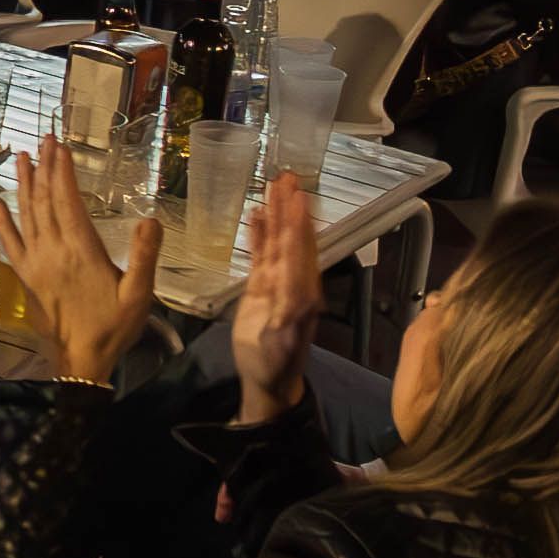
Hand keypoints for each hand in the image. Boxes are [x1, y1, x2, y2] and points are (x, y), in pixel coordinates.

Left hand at [0, 143, 164, 387]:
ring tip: (22, 158)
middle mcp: (52, 252)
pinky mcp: (25, 277)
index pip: (67, 201)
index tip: (61, 147)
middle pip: (44, 201)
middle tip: (45, 140)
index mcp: (80, 251)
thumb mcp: (139, 294)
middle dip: (44, 168)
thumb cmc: (113, 327)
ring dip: (23, 185)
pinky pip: (10, 243)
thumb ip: (145, 256)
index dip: (62, 172)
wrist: (81, 361)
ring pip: (25, 215)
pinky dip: (3, 221)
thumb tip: (150, 218)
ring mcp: (34, 264)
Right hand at [229, 172, 321, 420]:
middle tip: (287, 177)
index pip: (298, 250)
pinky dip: (259, 234)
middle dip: (290, 208)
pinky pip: (262, 255)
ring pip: (277, 242)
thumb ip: (288, 316)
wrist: (266, 381)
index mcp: (302, 292)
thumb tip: (295, 290)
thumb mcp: (281, 343)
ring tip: (273, 185)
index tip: (296, 196)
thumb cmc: (274, 364)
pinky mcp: (263, 288)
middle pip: (291, 238)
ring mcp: (278, 283)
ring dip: (276, 214)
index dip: (296, 223)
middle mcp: (294, 282)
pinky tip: (255, 214)